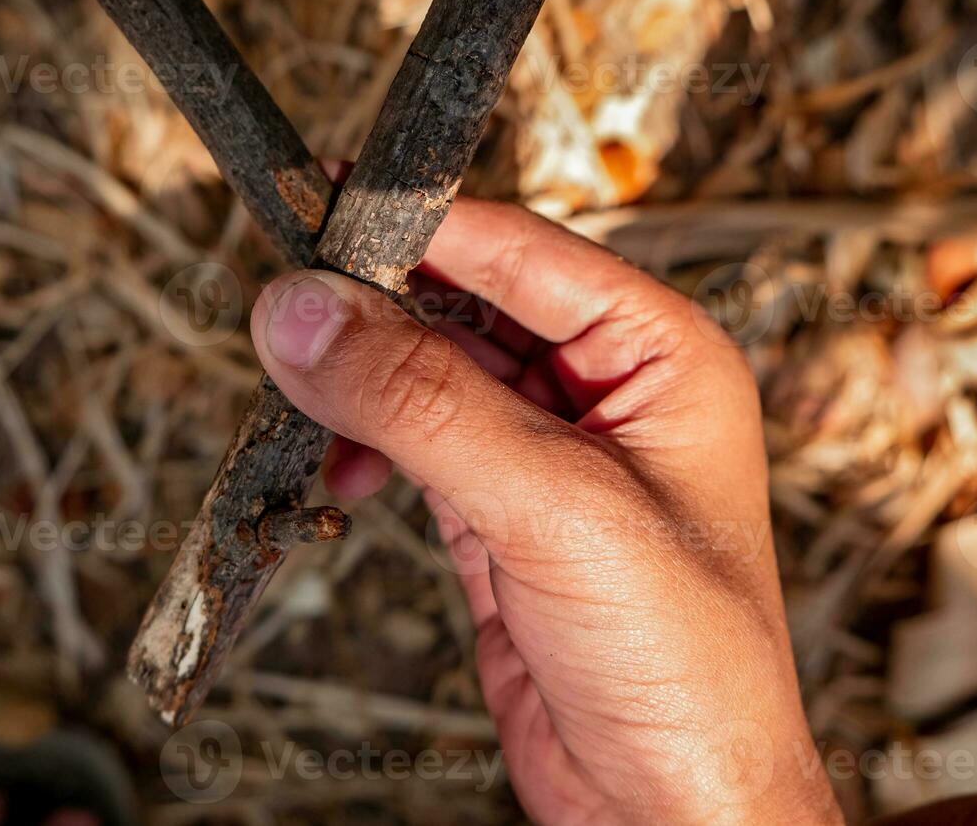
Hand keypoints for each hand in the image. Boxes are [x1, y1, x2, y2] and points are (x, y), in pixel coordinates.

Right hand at [251, 196, 840, 824]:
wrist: (673, 806)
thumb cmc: (688, 665)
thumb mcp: (555, 508)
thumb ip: (425, 403)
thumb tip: (310, 313)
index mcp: (660, 356)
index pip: (521, 250)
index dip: (418, 225)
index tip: (319, 209)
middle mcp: (607, 391)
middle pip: (466, 303)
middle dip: (376, 305)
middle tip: (288, 309)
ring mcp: (548, 452)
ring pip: (430, 372)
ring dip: (363, 380)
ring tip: (304, 392)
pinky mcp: (500, 511)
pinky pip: (415, 443)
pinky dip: (367, 446)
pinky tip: (343, 469)